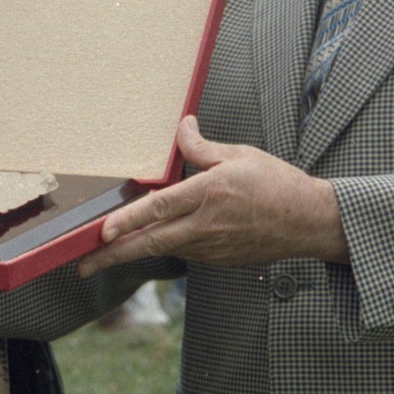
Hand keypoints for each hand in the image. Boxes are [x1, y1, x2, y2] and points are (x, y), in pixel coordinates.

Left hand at [80, 117, 346, 275]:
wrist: (309, 222)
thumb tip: (182, 126)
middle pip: (150, 244)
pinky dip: (163, 248)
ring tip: (103, 257)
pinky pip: (183, 252)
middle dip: (113, 256)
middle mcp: (205, 226)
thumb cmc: (278, 185)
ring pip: (163, 251)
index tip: (102, 231)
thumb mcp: (239, 155)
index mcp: (208, 194)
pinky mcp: (218, 259)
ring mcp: (211, 248)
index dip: (127, 221)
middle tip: (83, 266)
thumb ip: (202, 147)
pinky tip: (149, 244)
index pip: (159, 209)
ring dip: (133, 253)